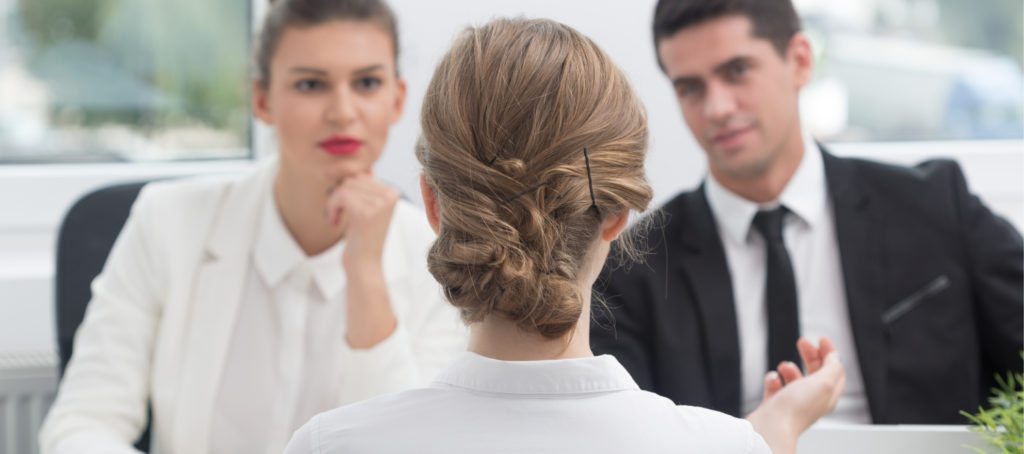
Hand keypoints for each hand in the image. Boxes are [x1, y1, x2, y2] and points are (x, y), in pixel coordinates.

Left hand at [326, 172, 399, 272]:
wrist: (364, 266)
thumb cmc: (362, 238)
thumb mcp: (367, 208)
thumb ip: (365, 189)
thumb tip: (360, 168)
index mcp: (393, 192)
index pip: (362, 176)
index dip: (347, 191)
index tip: (344, 209)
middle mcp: (391, 196)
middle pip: (352, 180)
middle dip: (339, 196)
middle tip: (337, 214)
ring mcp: (380, 204)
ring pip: (345, 187)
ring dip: (333, 202)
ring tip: (336, 219)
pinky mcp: (366, 213)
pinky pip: (341, 196)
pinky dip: (332, 208)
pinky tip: (334, 222)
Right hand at [747, 337, 845, 453]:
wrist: (770, 427)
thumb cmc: (796, 409)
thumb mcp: (824, 382)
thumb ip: (832, 367)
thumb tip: (835, 357)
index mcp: (827, 396)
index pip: (835, 371)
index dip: (830, 354)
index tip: (822, 339)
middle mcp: (811, 400)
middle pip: (815, 372)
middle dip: (810, 355)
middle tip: (802, 342)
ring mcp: (792, 403)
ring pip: (794, 379)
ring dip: (789, 368)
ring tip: (783, 367)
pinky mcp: (774, 406)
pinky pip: (774, 387)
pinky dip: (773, 379)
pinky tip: (772, 379)